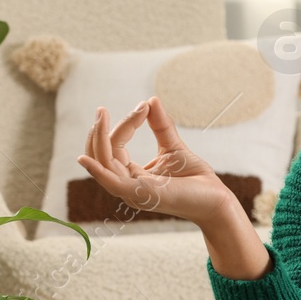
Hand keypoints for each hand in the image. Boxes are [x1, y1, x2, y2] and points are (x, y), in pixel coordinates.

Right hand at [75, 95, 239, 228]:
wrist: (216, 199)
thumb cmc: (196, 179)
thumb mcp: (174, 147)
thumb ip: (161, 126)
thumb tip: (150, 100)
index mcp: (133, 175)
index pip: (115, 148)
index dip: (124, 125)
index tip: (143, 107)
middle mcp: (128, 185)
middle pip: (103, 155)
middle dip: (100, 132)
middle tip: (102, 110)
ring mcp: (133, 191)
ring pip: (104, 164)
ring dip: (99, 138)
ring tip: (102, 116)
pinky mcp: (141, 195)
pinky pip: (111, 183)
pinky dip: (96, 171)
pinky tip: (84, 158)